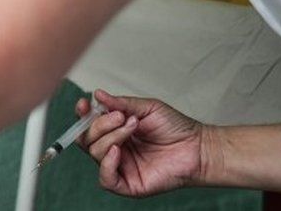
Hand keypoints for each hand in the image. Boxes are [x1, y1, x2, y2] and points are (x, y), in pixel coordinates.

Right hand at [76, 90, 204, 196]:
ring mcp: (120, 167)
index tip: (84, 104)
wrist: (197, 146)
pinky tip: (117, 150)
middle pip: (87, 139)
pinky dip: (107, 163)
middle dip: (98, 124)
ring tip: (132, 126)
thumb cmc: (176, 128)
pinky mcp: (128, 185)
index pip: (88, 126)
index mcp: (115, 132)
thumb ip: (121, 103)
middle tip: (119, 116)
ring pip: (96, 153)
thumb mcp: (147, 108)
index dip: (82, 115)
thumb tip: (98, 95)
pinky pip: (106, 178)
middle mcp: (114, 149)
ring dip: (111, 136)